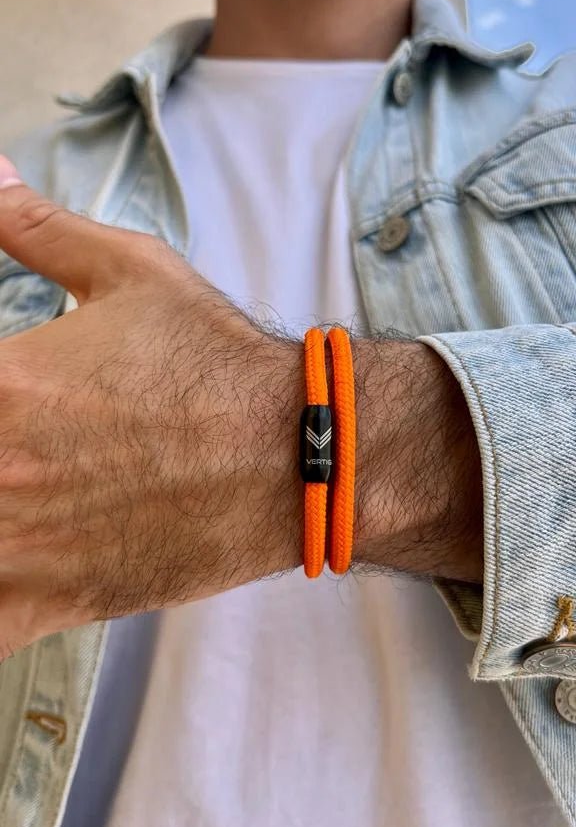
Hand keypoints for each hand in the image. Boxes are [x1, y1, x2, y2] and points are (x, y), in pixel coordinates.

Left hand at [0, 157, 302, 656]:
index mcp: (1, 385)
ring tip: (12, 486)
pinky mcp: (50, 601)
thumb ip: (33, 225)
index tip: (0, 390)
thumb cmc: (215, 365)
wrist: (295, 453)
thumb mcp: (126, 271)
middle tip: (10, 437)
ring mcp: (17, 546)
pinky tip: (6, 562)